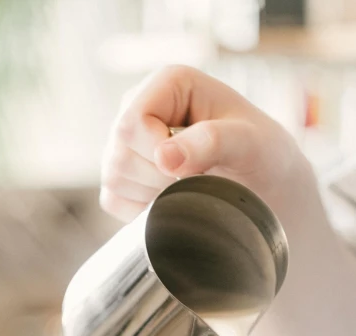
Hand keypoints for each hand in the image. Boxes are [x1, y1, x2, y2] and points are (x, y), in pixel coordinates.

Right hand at [100, 66, 304, 221]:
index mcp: (168, 84)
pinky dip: (142, 211)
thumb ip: (211, 142)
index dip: (157, 153)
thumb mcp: (250, 143)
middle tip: (198, 179)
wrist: (264, 187)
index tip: (195, 167)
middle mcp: (140, 107)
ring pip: (113, 178)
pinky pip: (113, 200)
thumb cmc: (262, 156)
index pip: (131, 122)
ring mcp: (127, 143)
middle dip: (159, 179)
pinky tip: (171, 200)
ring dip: (153, 195)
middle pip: (119, 153)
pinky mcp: (122, 177)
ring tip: (188, 188)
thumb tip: (163, 157)